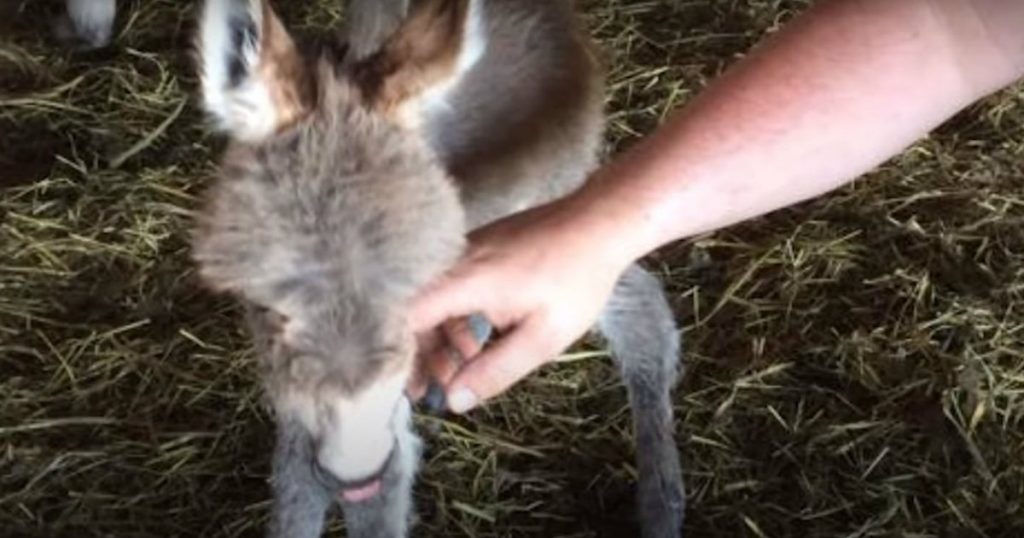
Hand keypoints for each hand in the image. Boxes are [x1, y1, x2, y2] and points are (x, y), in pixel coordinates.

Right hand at [407, 196, 629, 413]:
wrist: (599, 223)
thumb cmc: (576, 280)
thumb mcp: (542, 338)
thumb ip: (495, 371)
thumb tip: (455, 401)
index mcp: (463, 280)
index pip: (405, 317)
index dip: (401, 355)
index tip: (412, 387)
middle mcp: (453, 260)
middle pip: (412, 311)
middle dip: (419, 354)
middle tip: (432, 391)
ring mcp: (463, 251)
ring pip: (431, 300)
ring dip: (440, 338)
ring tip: (461, 370)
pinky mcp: (476, 248)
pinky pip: (448, 287)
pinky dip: (453, 317)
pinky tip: (477, 340)